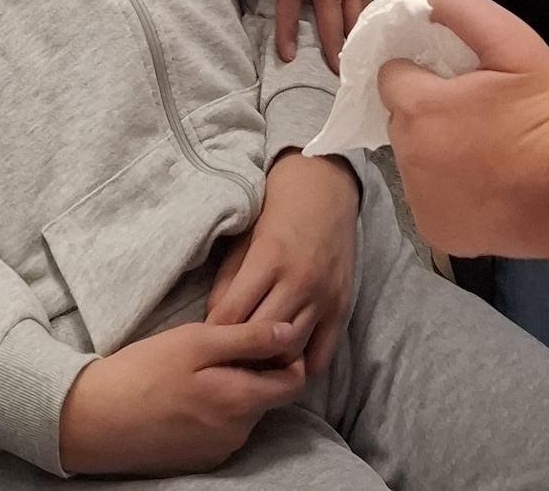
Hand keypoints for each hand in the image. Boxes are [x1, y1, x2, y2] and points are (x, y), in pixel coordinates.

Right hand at [58, 315, 307, 476]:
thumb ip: (248, 338)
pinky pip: (224, 430)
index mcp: (240, 402)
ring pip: (245, 412)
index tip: (261, 335)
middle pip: (269, 396)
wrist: (93, 419)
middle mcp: (236, 435)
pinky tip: (187, 392)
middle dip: (257, 369)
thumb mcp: (196, 341)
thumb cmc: (144, 372)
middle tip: (221, 345)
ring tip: (198, 367)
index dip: (287, 354)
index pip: (294, 382)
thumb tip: (290, 331)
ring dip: (235, 388)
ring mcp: (217, 452)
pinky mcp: (198, 460)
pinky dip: (216, 409)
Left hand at [207, 149, 358, 376]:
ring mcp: (324, 296)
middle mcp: (299, 281)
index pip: (232, 316)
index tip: (205, 341)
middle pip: (261, 339)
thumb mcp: (245, 236)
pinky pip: (322, 355)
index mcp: (268, 259)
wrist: (326, 184)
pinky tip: (286, 358)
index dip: (214, 333)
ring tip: (254, 360)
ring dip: (270, 360)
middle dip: (240, 351)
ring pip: (291, 351)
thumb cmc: (277, 206)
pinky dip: (302, 363)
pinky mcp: (342, 307)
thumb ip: (229, 280)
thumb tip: (215, 322)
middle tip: (227, 356)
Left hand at [378, 0, 548, 259]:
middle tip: (476, 112)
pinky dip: (446, 191)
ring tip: (484, 149)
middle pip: (401, 118)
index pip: (391, 75)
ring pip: (413, 160)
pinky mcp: (436, 233)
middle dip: (428, 110)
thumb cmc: (546, 113)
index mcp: (420, 108)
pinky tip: (484, 184)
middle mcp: (408, 157)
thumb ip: (463, 10)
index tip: (453, 78)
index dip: (420, 71)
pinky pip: (428, 198)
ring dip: (435, 150)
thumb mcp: (514, 43)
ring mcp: (420, 200)